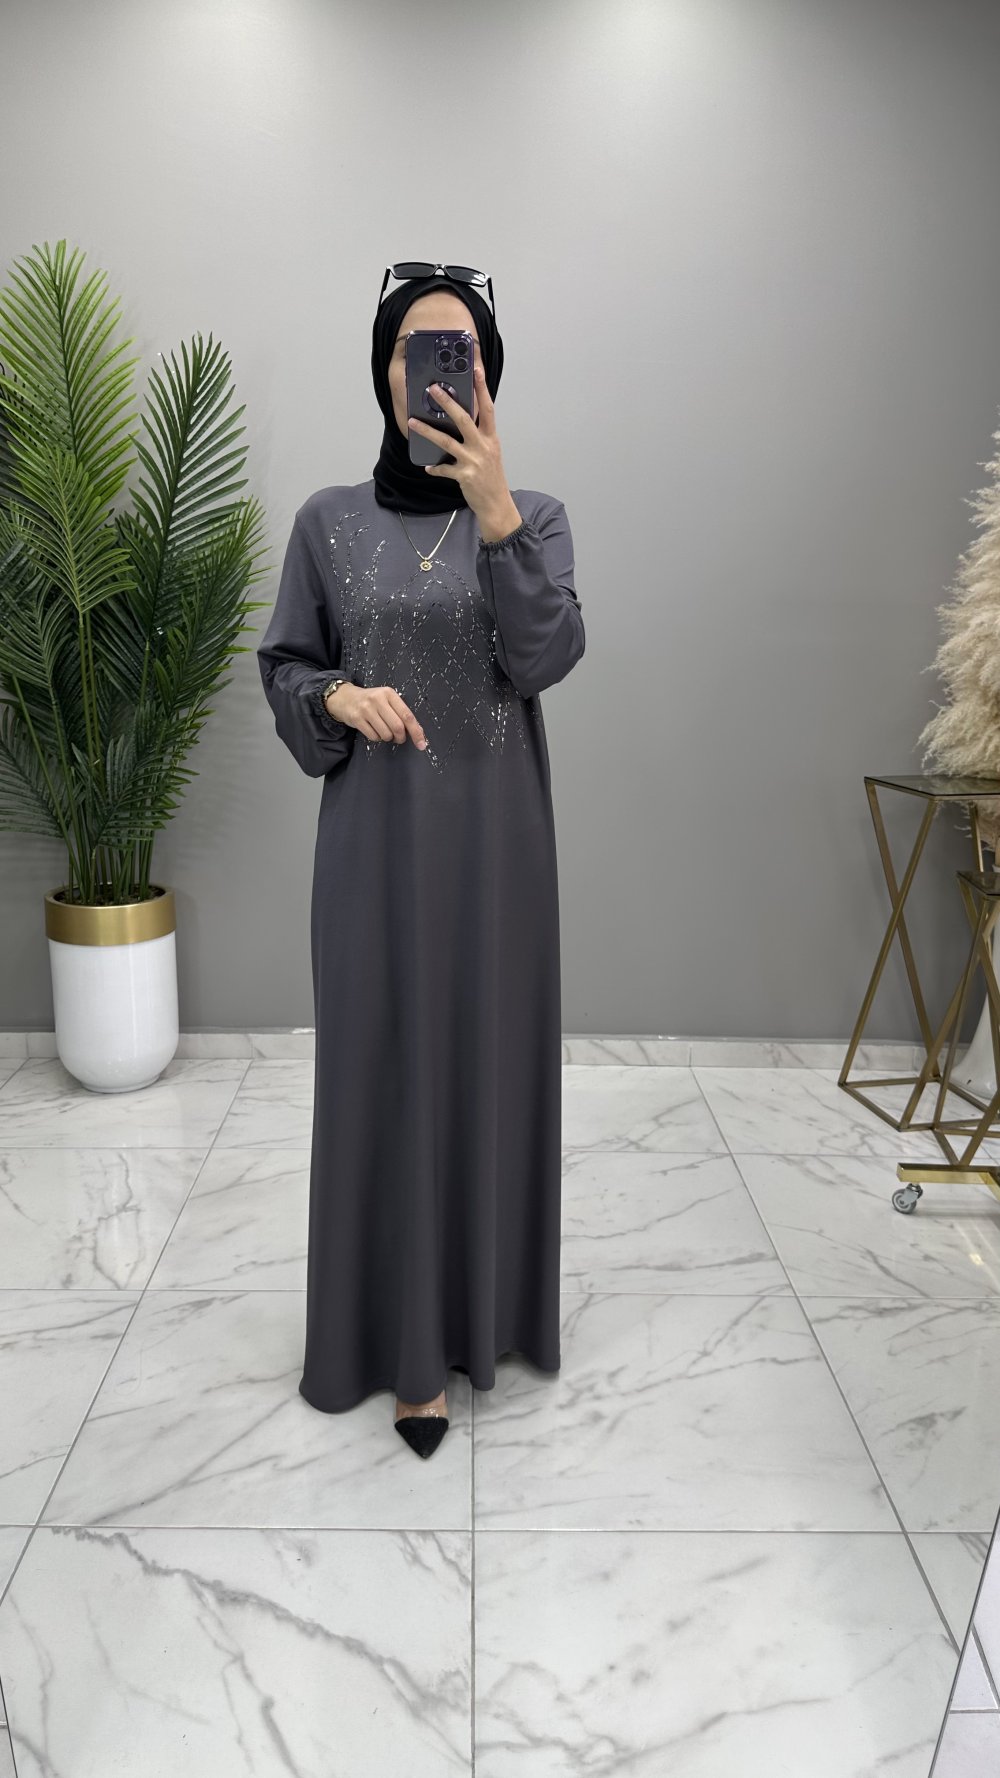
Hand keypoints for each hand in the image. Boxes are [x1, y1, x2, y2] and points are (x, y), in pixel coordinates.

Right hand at [326, 681, 426, 749]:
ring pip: (386, 734)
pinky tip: (373, 730)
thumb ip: (400, 713)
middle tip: (399, 738)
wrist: (345, 698)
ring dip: (388, 738)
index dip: (416, 731)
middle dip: (401, 737)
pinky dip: (377, 738)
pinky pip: (374, 737)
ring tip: (384, 731)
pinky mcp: (357, 719)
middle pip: (397, 727)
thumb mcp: (387, 700)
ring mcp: (366, 709)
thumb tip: (418, 732)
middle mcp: (378, 699)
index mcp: (389, 694)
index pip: (407, 715)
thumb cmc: (371, 701)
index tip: (422, 744)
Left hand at [407, 358, 512, 525]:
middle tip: (434, 389)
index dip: (482, 388)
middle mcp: (483, 446)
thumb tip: (462, 422)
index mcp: (491, 438)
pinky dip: (435, 468)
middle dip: (448, 403)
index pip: (487, 408)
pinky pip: (443, 469)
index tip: (476, 370)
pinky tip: (427, 467)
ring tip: (413, 422)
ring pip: (446, 441)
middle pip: (464, 419)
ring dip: (427, 431)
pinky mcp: (464, 476)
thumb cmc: (492, 478)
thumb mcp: (491, 453)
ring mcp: (473, 461)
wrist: (497, 504)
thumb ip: (479, 437)